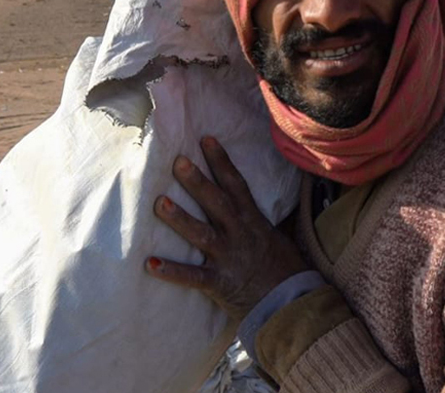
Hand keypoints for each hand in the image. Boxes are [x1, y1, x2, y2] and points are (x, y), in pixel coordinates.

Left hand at [146, 136, 308, 321]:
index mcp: (253, 220)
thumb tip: (281, 191)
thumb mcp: (281, 236)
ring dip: (180, 219)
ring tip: (159, 204)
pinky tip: (150, 264)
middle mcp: (239, 234)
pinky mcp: (219, 283)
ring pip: (201, 235)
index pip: (235, 185)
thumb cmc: (286, 269)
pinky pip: (193, 277)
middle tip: (178, 161)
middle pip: (216, 203)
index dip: (221, 161)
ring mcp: (228, 258)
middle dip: (197, 181)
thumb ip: (269, 214)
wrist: (294, 306)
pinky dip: (172, 272)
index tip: (205, 139)